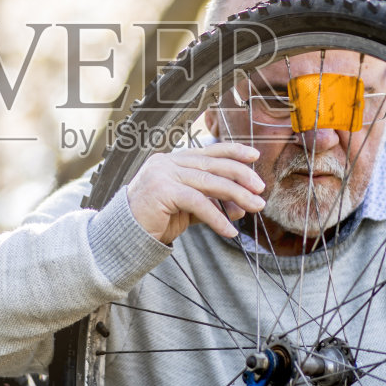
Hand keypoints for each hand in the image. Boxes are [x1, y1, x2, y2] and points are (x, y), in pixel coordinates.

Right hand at [126, 143, 265, 244]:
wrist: (125, 235)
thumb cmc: (155, 220)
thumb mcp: (188, 209)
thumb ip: (212, 203)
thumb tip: (241, 206)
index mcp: (173, 160)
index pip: (208, 151)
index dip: (233, 151)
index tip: (254, 156)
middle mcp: (167, 161)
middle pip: (213, 165)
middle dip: (241, 176)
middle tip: (260, 190)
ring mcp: (163, 173)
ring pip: (209, 182)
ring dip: (236, 195)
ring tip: (254, 208)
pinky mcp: (162, 190)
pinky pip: (197, 202)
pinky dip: (217, 217)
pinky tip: (229, 231)